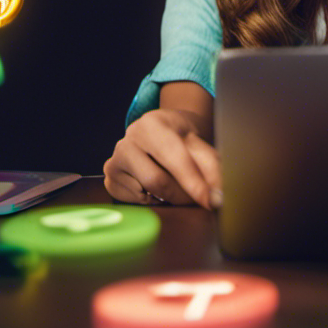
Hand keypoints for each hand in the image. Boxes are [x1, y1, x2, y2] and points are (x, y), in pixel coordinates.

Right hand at [103, 109, 220, 209]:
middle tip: (199, 198)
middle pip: (158, 181)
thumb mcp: (197, 141)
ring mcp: (113, 161)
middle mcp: (126, 142)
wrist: (158, 130)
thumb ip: (209, 165)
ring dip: (168, 197)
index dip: (194, 182)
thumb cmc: (179, 135)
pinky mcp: (109, 180)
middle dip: (183, 195)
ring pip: (146, 194)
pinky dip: (151, 199)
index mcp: (150, 125)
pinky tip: (156, 186)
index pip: (174, 158)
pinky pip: (135, 202)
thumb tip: (218, 195)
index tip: (210, 200)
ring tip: (176, 184)